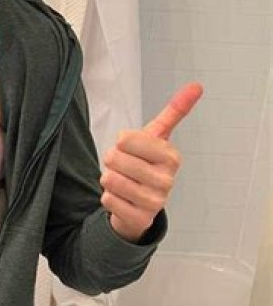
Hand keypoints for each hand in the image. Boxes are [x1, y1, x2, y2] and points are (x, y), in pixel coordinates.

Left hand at [99, 82, 203, 241]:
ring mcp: (155, 203)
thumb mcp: (158, 137)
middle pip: (113, 158)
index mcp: (171, 157)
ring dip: (109, 180)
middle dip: (112, 162)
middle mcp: (166, 180)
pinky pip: (107, 200)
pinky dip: (108, 198)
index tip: (131, 148)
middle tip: (125, 168)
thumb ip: (175, 112)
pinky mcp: (140, 220)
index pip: (126, 138)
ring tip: (124, 182)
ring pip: (109, 179)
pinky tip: (122, 200)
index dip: (121, 142)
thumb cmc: (146, 164)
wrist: (142, 203)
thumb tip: (197, 85)